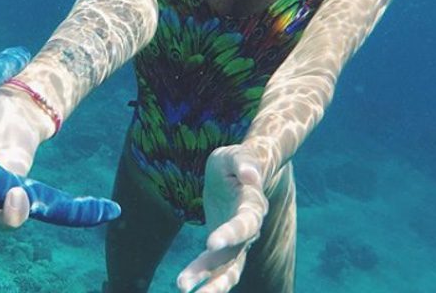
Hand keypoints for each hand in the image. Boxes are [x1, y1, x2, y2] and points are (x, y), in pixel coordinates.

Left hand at [177, 144, 268, 292]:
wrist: (239, 172)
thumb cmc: (235, 161)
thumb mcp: (235, 154)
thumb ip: (244, 162)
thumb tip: (251, 176)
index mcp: (253, 206)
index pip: (245, 224)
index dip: (231, 233)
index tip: (211, 243)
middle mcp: (249, 230)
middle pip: (237, 258)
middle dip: (218, 277)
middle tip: (193, 289)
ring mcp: (238, 243)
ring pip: (228, 270)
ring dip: (209, 284)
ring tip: (182, 289)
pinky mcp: (226, 248)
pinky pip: (217, 268)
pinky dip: (204, 278)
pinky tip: (184, 285)